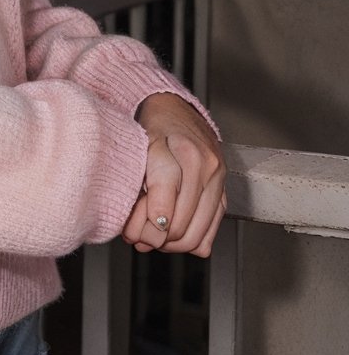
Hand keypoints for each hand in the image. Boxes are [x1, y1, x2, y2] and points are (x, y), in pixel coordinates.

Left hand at [122, 93, 226, 256]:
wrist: (175, 109)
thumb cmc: (153, 126)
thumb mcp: (140, 149)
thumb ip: (143, 186)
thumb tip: (147, 227)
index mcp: (185, 156)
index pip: (164, 211)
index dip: (144, 228)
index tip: (130, 229)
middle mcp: (208, 169)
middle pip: (180, 229)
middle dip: (155, 239)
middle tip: (136, 236)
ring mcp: (219, 181)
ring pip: (197, 236)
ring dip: (171, 244)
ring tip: (152, 236)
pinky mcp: (224, 191)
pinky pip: (211, 231)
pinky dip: (190, 240)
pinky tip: (171, 232)